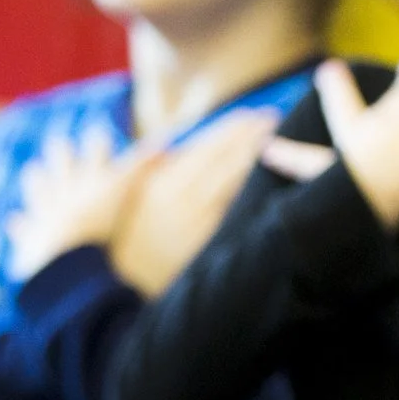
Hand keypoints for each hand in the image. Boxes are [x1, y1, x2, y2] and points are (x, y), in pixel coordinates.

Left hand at [6, 127, 146, 280]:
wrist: (69, 262)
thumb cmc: (106, 232)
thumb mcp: (130, 196)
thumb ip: (146, 169)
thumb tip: (169, 145)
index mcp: (94, 180)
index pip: (97, 148)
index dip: (98, 143)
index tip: (98, 136)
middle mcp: (67, 189)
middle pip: (62, 157)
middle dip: (62, 152)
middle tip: (60, 145)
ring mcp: (47, 209)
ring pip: (37, 182)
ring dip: (38, 179)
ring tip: (35, 172)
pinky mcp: (33, 233)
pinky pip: (23, 225)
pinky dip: (21, 223)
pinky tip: (16, 220)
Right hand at [108, 107, 279, 295]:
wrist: (117, 285)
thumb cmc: (122, 236)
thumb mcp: (126, 196)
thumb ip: (147, 167)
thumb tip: (168, 145)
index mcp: (159, 182)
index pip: (204, 146)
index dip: (231, 129)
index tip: (253, 114)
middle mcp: (178, 199)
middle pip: (223, 160)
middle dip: (251, 138)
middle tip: (276, 119)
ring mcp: (194, 223)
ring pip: (232, 184)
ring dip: (256, 160)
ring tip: (280, 142)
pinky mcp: (205, 245)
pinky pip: (233, 214)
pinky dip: (250, 194)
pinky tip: (269, 183)